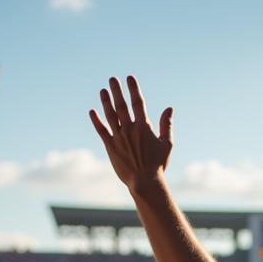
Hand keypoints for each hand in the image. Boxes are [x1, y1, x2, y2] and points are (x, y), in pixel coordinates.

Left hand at [89, 76, 171, 194]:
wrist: (145, 183)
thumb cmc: (158, 165)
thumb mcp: (167, 144)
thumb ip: (167, 125)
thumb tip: (170, 108)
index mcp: (144, 128)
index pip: (138, 103)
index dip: (133, 89)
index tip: (130, 78)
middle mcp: (130, 130)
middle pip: (121, 106)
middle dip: (117, 91)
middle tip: (112, 79)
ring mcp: (119, 138)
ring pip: (110, 116)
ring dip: (106, 102)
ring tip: (103, 90)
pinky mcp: (110, 147)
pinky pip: (101, 131)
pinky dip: (96, 120)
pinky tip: (92, 111)